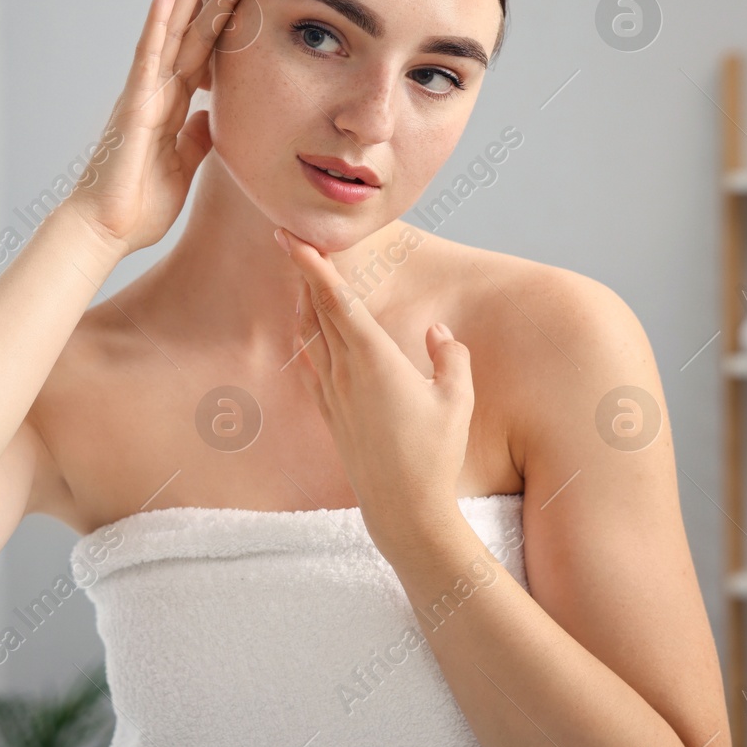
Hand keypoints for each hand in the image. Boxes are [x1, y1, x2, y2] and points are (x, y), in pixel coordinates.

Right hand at [63, 0, 252, 254]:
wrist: (104, 232)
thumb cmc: (136, 206)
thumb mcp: (182, 166)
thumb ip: (196, 137)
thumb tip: (210, 115)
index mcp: (171, 106)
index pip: (205, 54)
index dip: (225, 22)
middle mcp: (156, 91)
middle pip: (191, 33)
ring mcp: (142, 93)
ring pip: (171, 32)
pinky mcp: (133, 103)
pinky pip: (148, 53)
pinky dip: (158, 20)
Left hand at [276, 227, 475, 557]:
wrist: (403, 509)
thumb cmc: (434, 455)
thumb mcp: (457, 400)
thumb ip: (451, 358)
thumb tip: (439, 333)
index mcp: (373, 360)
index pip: (337, 301)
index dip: (313, 266)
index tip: (293, 237)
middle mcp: (344, 371)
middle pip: (317, 309)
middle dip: (303, 272)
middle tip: (289, 237)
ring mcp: (332, 392)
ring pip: (309, 334)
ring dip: (303, 301)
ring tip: (301, 275)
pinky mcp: (330, 412)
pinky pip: (309, 362)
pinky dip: (305, 336)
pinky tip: (306, 330)